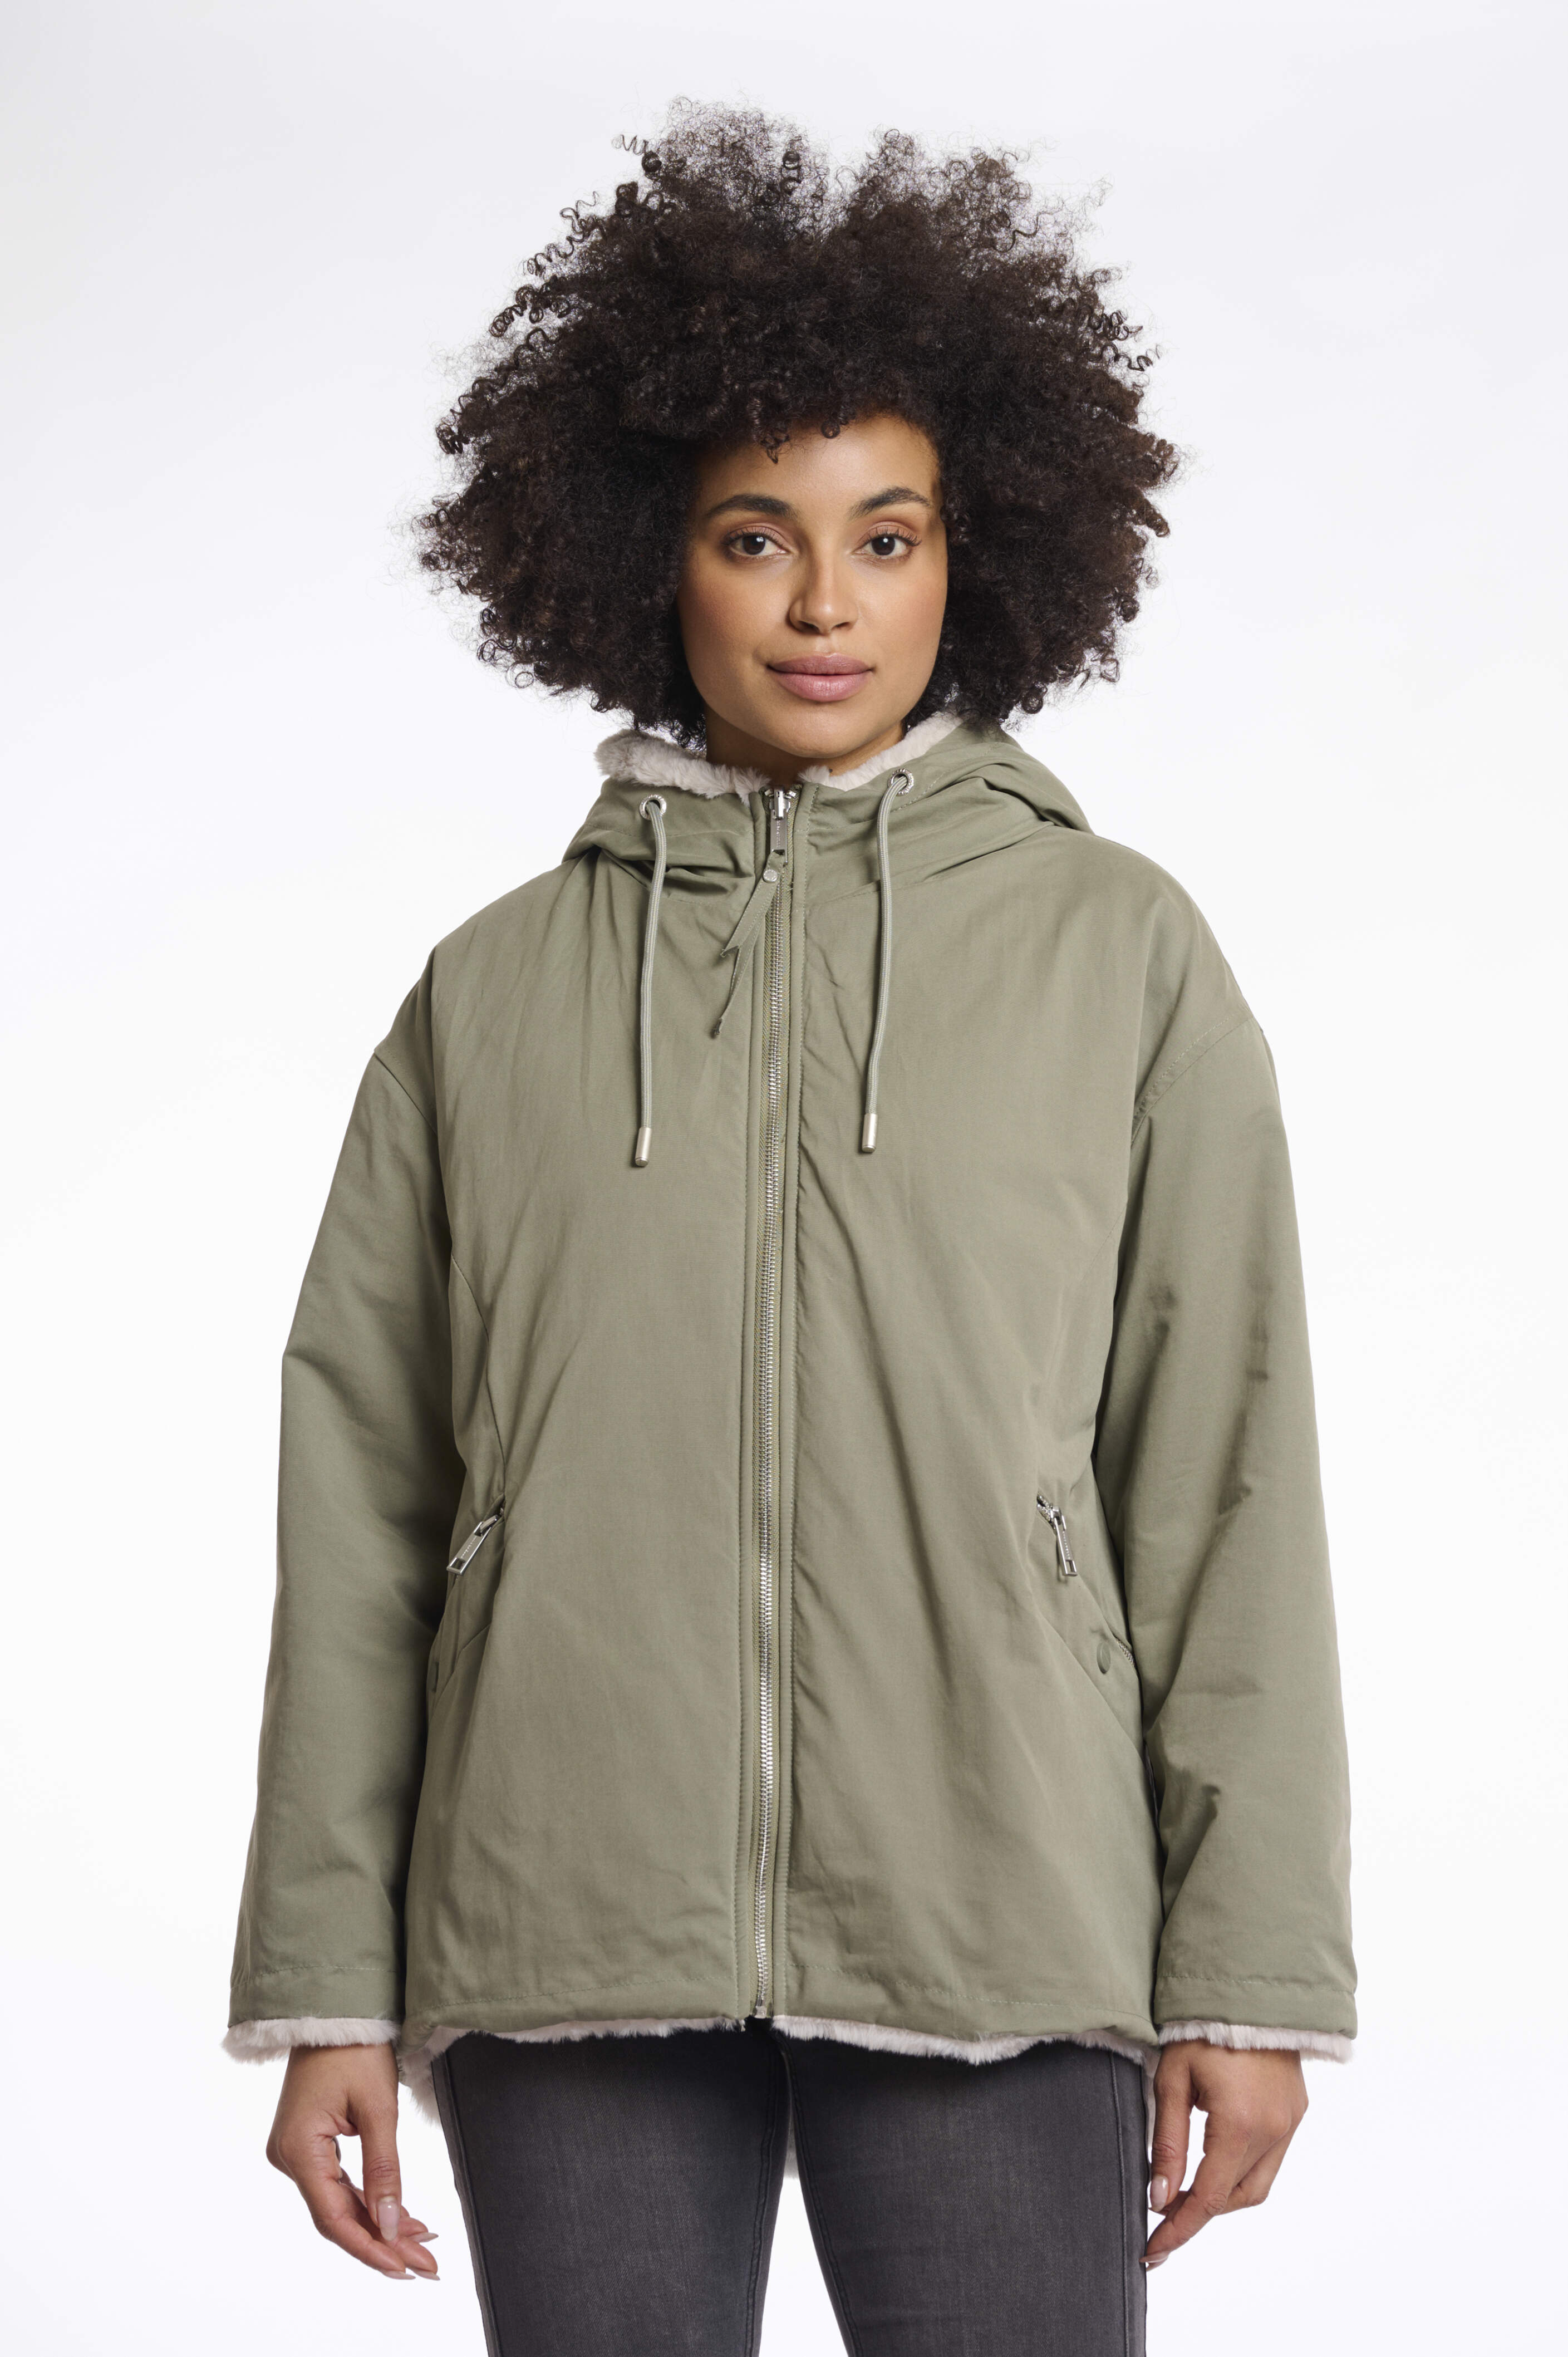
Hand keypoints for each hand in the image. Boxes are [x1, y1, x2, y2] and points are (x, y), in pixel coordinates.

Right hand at [266, 2042, 438, 2278]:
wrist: (335, 2009)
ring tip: (422, 2246)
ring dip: (379, 2224)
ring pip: (339, 2203)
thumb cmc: (355, 2049)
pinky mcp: (308, 2144)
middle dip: (383, 2241)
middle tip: (427, 2265)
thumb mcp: (378, 2108)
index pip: (334, 2217)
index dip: (370, 2247)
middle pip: (337, 2215)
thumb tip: (392, 2225)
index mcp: (298, 2149)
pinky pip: (337, 2183)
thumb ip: (384, 2171)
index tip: (404, 2269)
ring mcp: (295, 2151)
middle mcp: (288, 2156)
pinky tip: (399, 2217)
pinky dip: (368, 2201)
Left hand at [1144, 2043, 1306, 2266]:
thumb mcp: (1172, 2079)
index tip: (1152, 2252)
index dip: (1178, 2229)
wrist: (1250, 1988)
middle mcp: (1273, 2131)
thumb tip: (1159, 2197)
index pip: (1207, 2199)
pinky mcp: (1295, 2113)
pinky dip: (1240, 2173)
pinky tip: (1213, 2164)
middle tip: (1161, 2219)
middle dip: (1196, 2215)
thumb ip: (1167, 2142)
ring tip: (1183, 2195)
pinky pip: (1269, 2161)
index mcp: (1239, 2124)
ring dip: (1220, 2198)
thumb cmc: (1202, 2027)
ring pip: (1254, 2186)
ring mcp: (1289, 2124)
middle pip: (1231, 2198)